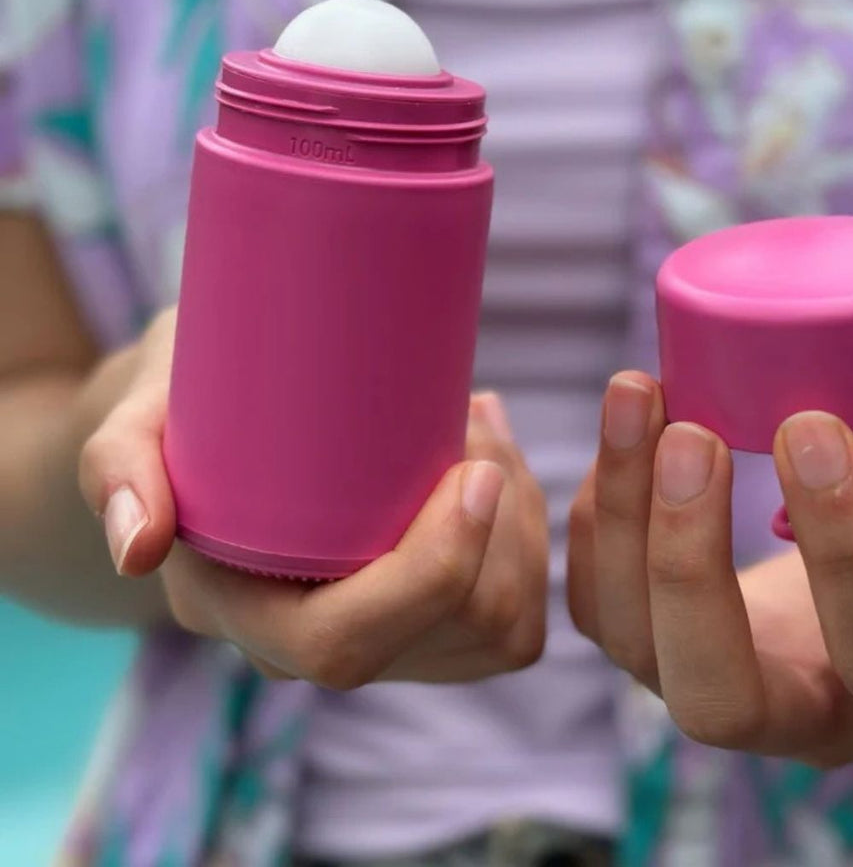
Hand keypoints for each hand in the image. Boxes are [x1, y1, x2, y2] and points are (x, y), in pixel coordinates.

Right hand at [79, 307, 547, 685]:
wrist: (218, 426)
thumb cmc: (183, 410)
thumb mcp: (134, 417)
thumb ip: (119, 468)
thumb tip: (138, 547)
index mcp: (243, 611)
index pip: (346, 643)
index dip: (427, 574)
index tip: (472, 472)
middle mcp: (316, 643)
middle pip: (450, 637)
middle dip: (498, 533)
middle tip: (475, 421)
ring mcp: (379, 637)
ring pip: (499, 628)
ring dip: (521, 522)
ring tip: (481, 426)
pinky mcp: (428, 620)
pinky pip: (514, 613)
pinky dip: (531, 534)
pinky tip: (499, 462)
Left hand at [568, 371, 852, 765]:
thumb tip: (836, 340)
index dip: (843, 545)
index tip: (806, 427)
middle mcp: (810, 720)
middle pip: (717, 695)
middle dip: (686, 559)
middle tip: (692, 435)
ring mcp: (720, 696)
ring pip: (632, 643)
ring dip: (621, 514)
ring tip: (638, 394)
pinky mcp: (657, 656)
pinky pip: (598, 605)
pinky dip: (596, 515)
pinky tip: (623, 435)